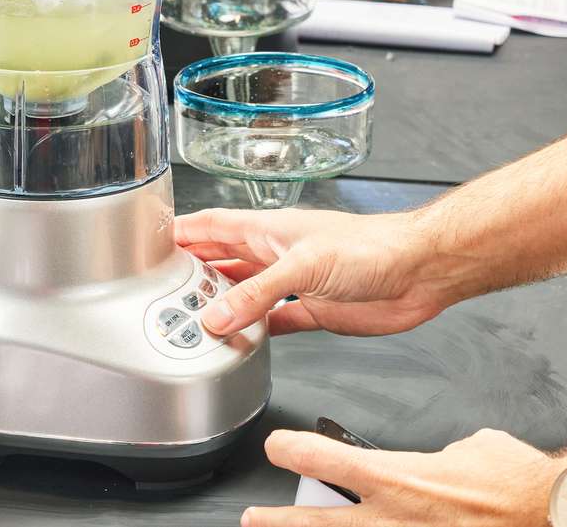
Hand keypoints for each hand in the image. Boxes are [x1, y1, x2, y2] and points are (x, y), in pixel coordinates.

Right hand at [173, 208, 452, 337]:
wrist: (419, 271)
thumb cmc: (371, 246)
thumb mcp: (303, 266)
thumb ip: (257, 292)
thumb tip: (216, 315)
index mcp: (267, 230)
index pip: (211, 226)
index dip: (180, 232)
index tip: (147, 244)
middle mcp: (276, 254)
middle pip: (222, 261)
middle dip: (191, 274)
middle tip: (160, 294)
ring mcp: (294, 283)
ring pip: (244, 293)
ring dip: (221, 306)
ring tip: (191, 321)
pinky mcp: (313, 310)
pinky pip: (274, 321)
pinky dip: (255, 331)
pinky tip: (240, 341)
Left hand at [243, 428, 566, 526]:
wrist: (554, 516)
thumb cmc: (518, 483)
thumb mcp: (469, 448)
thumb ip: (438, 457)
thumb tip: (439, 464)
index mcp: (399, 478)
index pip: (327, 457)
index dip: (293, 450)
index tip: (276, 447)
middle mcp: (393, 520)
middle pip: (317, 523)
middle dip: (280, 521)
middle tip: (254, 518)